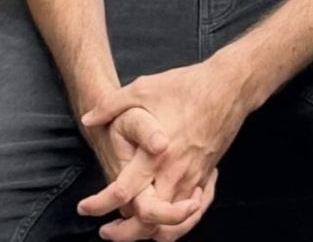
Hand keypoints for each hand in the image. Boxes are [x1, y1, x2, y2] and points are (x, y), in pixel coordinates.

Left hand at [76, 98, 207, 241]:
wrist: (227, 87)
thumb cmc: (185, 86)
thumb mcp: (143, 87)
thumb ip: (111, 105)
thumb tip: (88, 119)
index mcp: (156, 155)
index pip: (123, 193)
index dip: (99, 205)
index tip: (84, 208)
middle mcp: (175, 174)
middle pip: (148, 222)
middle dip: (125, 234)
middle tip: (107, 232)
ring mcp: (193, 180)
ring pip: (171, 226)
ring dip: (149, 234)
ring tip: (131, 231)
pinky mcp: (205, 178)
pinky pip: (191, 216)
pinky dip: (176, 226)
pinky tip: (163, 219)